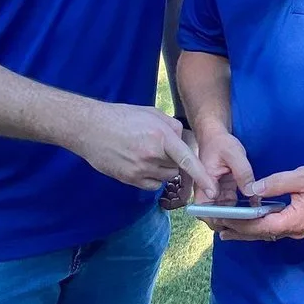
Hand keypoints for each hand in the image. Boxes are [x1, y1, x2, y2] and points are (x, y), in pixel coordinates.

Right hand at [74, 101, 214, 196]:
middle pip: (177, 168)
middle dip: (174, 160)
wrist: (90, 128)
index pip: (186, 160)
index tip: (213, 190)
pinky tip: (139, 162)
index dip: (202, 176)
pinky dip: (151, 177)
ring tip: (145, 152)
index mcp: (160, 136)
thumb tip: (184, 140)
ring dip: (162, 168)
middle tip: (159, 147)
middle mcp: (152, 155)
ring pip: (165, 177)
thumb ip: (172, 127)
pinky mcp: (130, 179)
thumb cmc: (122, 117)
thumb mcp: (152, 113)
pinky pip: (152, 184)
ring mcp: (140, 170)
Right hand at [189, 128, 255, 231]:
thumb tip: (251, 193)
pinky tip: (255, 210)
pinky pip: (231, 207)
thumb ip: (243, 173)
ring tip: (256, 220)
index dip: (220, 221)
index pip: (206, 211)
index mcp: (203, 185)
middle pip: (214, 217)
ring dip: (237, 219)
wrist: (216, 137)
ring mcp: (215, 195)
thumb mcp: (234, 154)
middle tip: (252, 224)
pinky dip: (241, 211)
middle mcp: (206, 193)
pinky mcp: (224, 193)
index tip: (239, 222)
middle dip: (231, 223)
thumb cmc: (221, 143)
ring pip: (224, 215)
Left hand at [215, 162, 303, 241]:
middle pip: (261, 234)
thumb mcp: (301, 176)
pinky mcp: (299, 225)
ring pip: (267, 233)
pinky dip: (259, 227)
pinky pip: (274, 229)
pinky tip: (249, 224)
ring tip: (226, 229)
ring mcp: (297, 230)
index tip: (223, 220)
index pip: (261, 226)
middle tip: (217, 228)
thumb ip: (275, 183)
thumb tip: (252, 189)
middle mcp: (294, 230)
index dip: (240, 224)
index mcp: (294, 220)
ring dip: (247, 232)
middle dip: (239, 232)